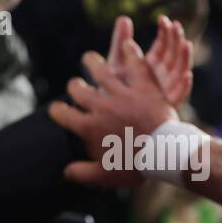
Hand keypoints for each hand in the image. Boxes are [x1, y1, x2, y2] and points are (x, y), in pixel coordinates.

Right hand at [47, 17, 179, 187]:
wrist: (164, 155)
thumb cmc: (134, 167)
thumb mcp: (105, 175)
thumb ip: (82, 173)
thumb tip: (66, 172)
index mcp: (89, 128)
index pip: (62, 114)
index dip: (57, 111)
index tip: (59, 110)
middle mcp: (100, 107)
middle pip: (77, 88)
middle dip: (74, 86)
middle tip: (77, 86)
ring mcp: (121, 94)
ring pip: (100, 70)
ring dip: (92, 62)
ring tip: (90, 59)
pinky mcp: (143, 86)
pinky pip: (134, 64)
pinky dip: (130, 53)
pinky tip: (127, 46)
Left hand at [111, 13, 192, 106]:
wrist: (108, 119)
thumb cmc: (112, 91)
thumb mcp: (116, 63)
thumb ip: (121, 42)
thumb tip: (124, 18)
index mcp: (151, 65)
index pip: (163, 45)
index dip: (165, 32)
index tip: (163, 19)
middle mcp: (160, 76)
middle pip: (174, 55)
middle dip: (176, 40)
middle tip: (176, 26)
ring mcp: (165, 89)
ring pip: (180, 72)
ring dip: (184, 58)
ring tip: (186, 44)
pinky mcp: (165, 106)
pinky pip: (179, 96)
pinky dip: (184, 86)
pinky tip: (187, 75)